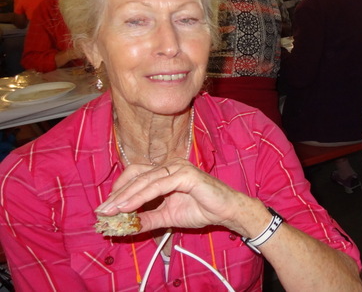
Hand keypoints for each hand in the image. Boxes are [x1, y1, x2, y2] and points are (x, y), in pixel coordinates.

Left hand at [95, 159, 260, 236]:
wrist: (227, 212)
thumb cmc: (202, 209)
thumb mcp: (168, 217)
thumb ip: (148, 219)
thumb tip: (126, 226)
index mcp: (166, 172)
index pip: (136, 175)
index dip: (120, 189)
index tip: (106, 208)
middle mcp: (170, 165)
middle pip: (136, 175)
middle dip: (117, 193)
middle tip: (103, 210)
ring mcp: (178, 168)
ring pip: (144, 180)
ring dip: (125, 196)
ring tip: (112, 210)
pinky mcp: (185, 175)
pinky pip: (158, 185)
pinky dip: (141, 196)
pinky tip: (128, 207)